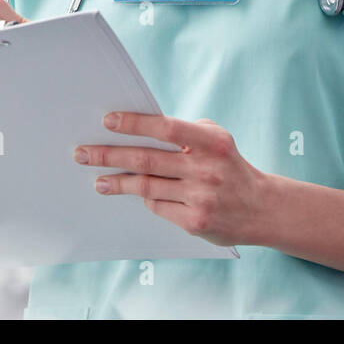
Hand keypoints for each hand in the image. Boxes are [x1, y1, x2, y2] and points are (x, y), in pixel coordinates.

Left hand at [75, 113, 270, 246]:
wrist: (261, 208)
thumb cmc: (230, 166)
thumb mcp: (218, 140)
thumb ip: (187, 133)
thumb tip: (142, 132)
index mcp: (213, 143)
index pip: (166, 128)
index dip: (135, 123)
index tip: (107, 121)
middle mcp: (207, 169)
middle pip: (147, 160)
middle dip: (110, 155)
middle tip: (82, 153)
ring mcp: (200, 198)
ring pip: (146, 187)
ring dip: (117, 182)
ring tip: (97, 180)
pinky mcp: (195, 222)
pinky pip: (157, 207)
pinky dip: (144, 198)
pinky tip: (131, 193)